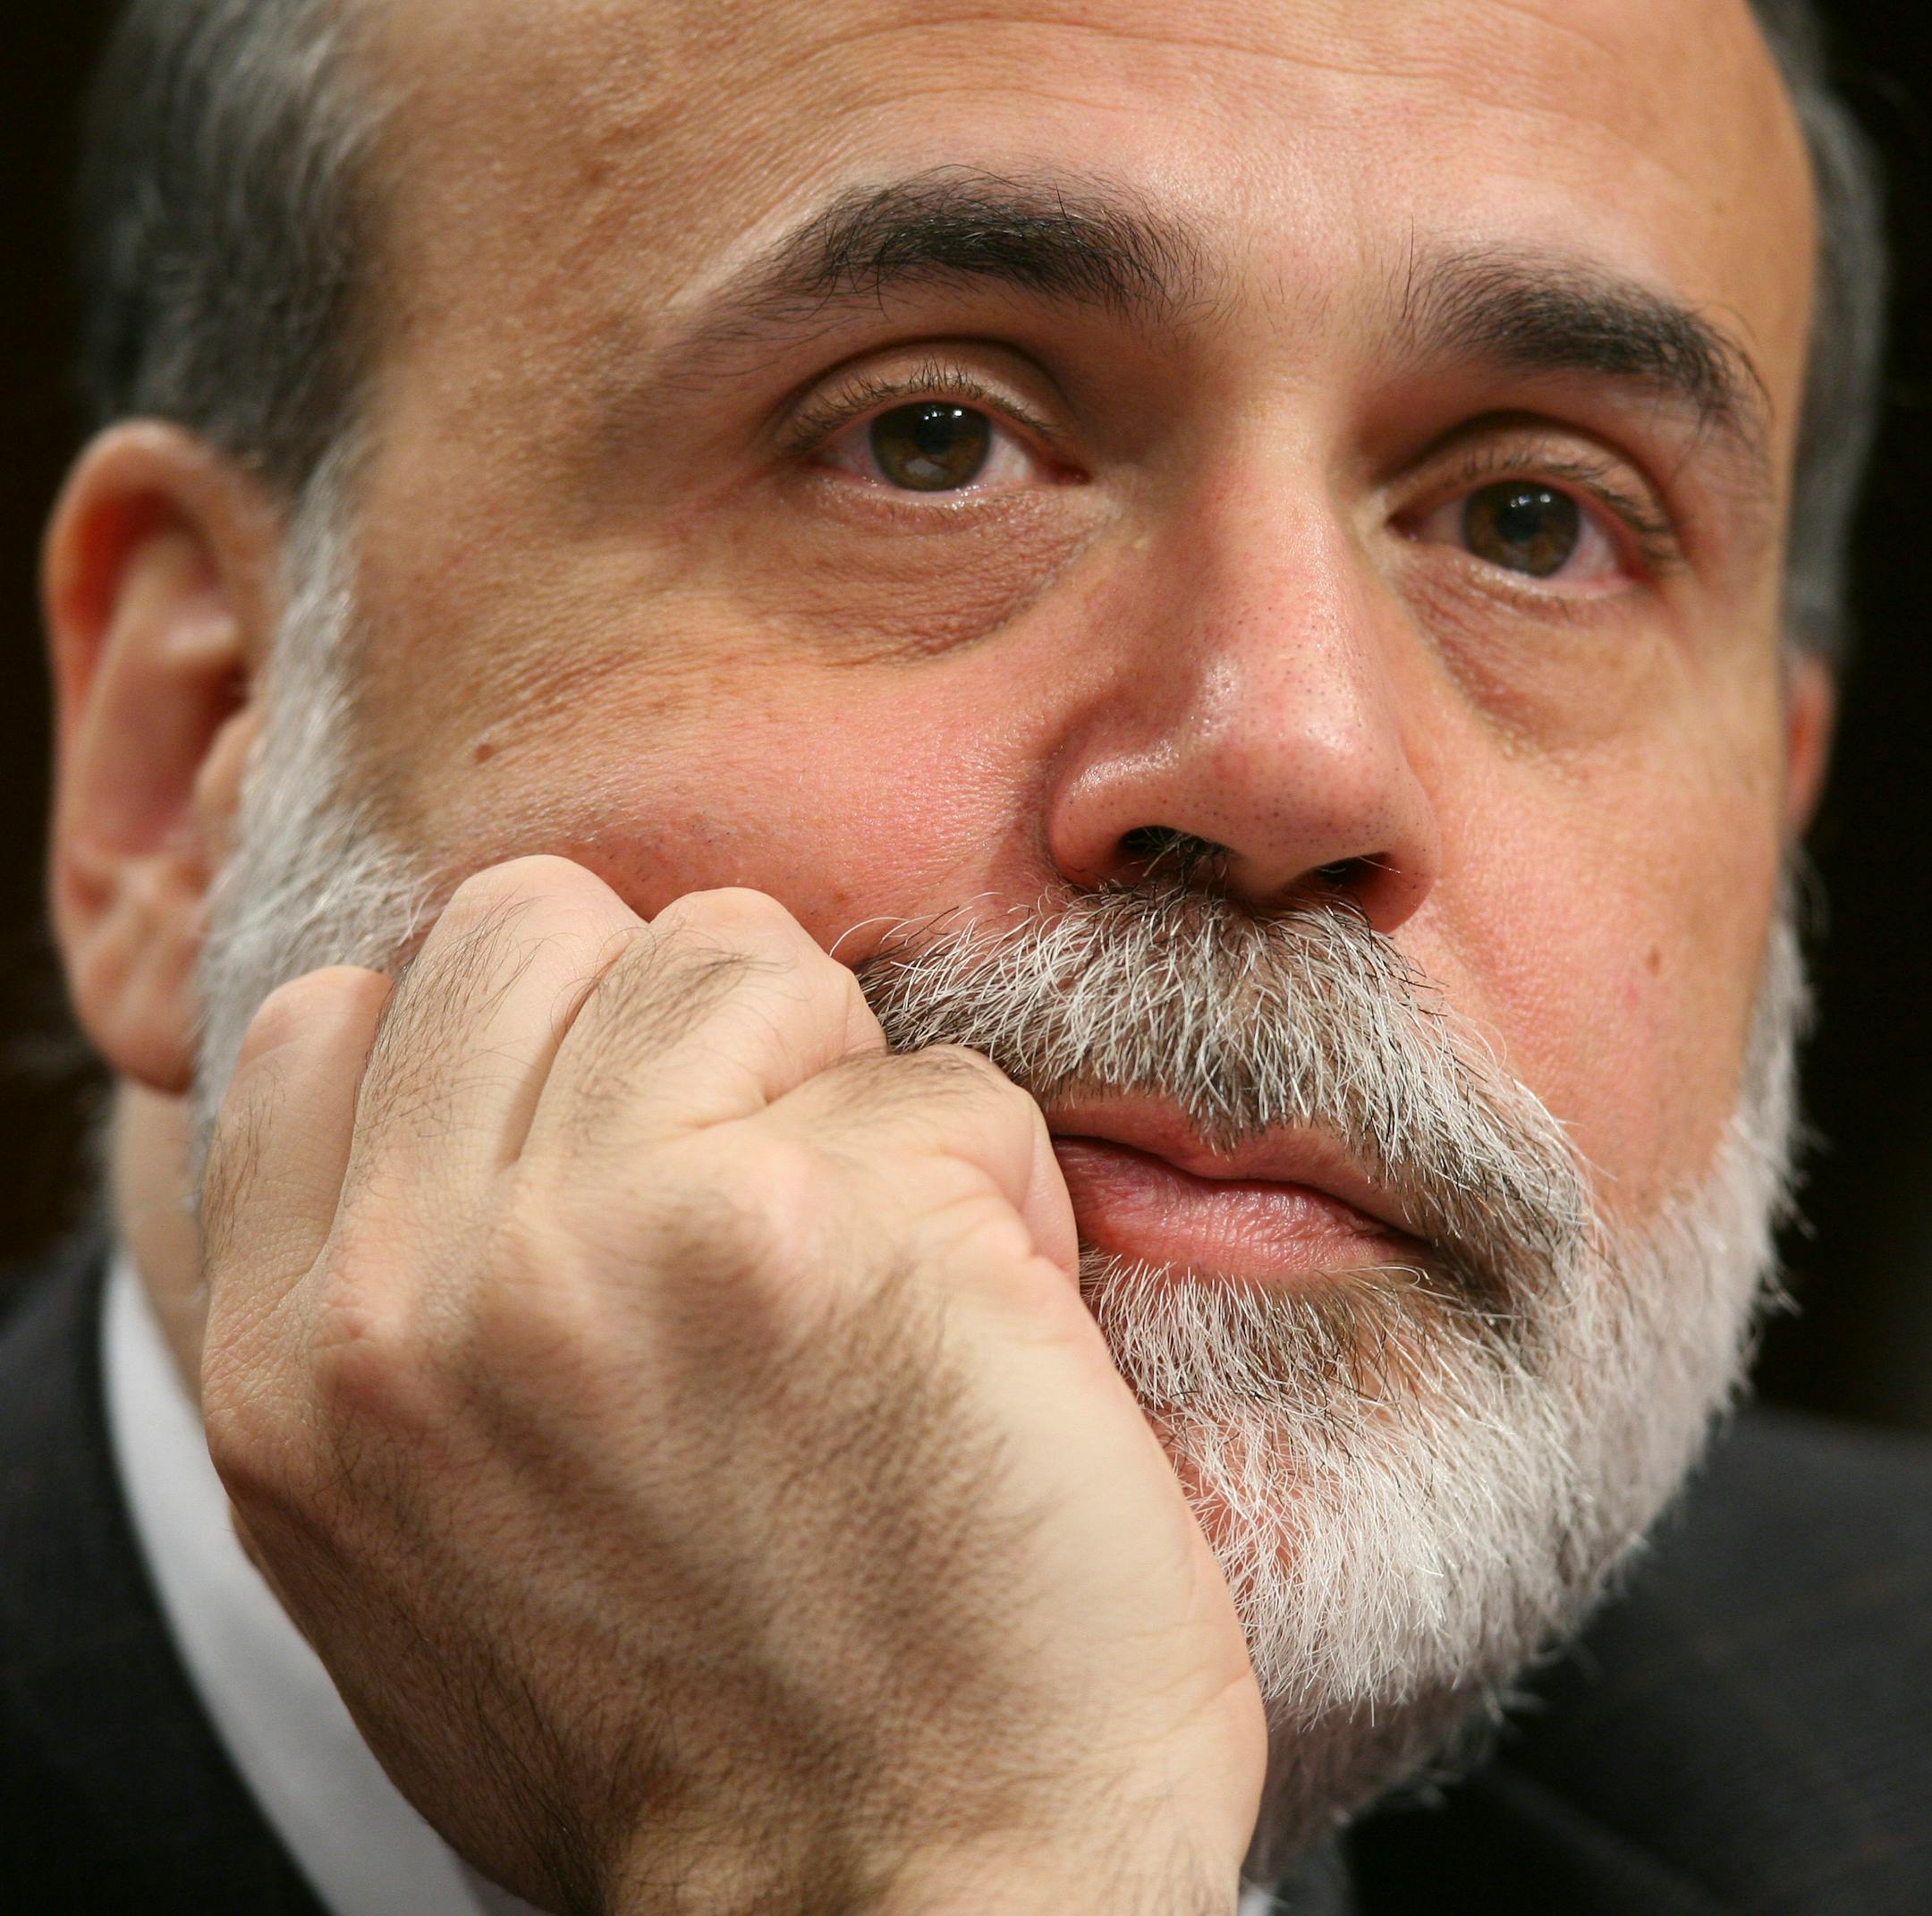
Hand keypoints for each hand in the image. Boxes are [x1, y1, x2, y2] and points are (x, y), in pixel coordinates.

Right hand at [199, 857, 1265, 1913]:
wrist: (908, 1911)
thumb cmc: (711, 1724)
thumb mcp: (432, 1538)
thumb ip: (413, 1298)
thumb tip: (476, 1095)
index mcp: (299, 1360)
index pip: (349, 1014)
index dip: (514, 1042)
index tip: (625, 1143)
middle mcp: (417, 1287)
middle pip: (543, 927)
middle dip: (680, 1028)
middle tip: (775, 1193)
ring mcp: (609, 1239)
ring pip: (739, 957)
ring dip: (843, 1092)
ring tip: (883, 1270)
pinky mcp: (827, 1229)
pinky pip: (941, 1082)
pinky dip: (995, 1187)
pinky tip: (989, 1342)